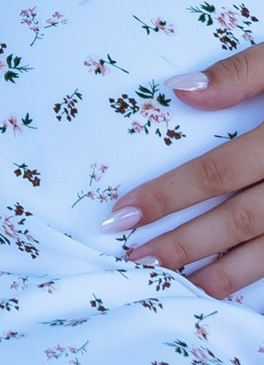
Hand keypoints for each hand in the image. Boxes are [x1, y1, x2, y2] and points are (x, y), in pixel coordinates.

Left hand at [102, 46, 263, 296]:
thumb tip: (178, 90)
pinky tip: (242, 291)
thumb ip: (241, 73)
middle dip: (184, 245)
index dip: (169, 196)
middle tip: (136, 261)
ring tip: (181, 286)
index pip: (218, 172)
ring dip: (226, 275)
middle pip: (240, 221)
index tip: (122, 214)